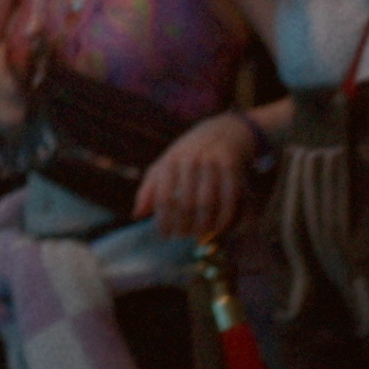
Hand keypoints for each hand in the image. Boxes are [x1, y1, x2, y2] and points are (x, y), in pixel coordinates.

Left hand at [132, 112, 258, 240]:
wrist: (224, 131)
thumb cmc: (189, 155)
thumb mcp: (165, 165)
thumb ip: (149, 189)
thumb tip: (137, 215)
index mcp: (170, 162)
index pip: (163, 198)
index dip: (163, 221)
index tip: (165, 236)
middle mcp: (189, 162)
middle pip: (185, 204)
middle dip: (184, 226)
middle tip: (183, 237)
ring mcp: (212, 164)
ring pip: (207, 204)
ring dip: (204, 226)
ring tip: (199, 235)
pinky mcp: (232, 167)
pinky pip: (229, 200)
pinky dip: (225, 218)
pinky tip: (219, 228)